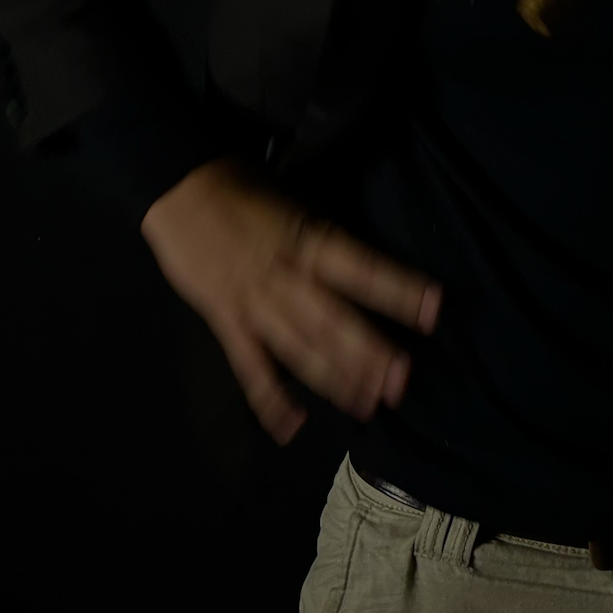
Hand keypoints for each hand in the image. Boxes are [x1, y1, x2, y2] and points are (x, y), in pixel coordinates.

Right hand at [141, 156, 443, 445]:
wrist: (178, 186)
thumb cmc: (245, 188)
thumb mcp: (297, 202)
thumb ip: (326, 240)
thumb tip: (365, 272)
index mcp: (310, 240)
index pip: (363, 269)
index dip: (399, 288)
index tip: (434, 309)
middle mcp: (287, 277)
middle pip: (334, 321)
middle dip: (369, 354)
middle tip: (402, 381)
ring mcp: (255, 303)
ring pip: (299, 348)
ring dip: (335, 380)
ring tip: (367, 405)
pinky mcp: (226, 321)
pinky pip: (250, 365)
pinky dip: (270, 398)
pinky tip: (291, 426)